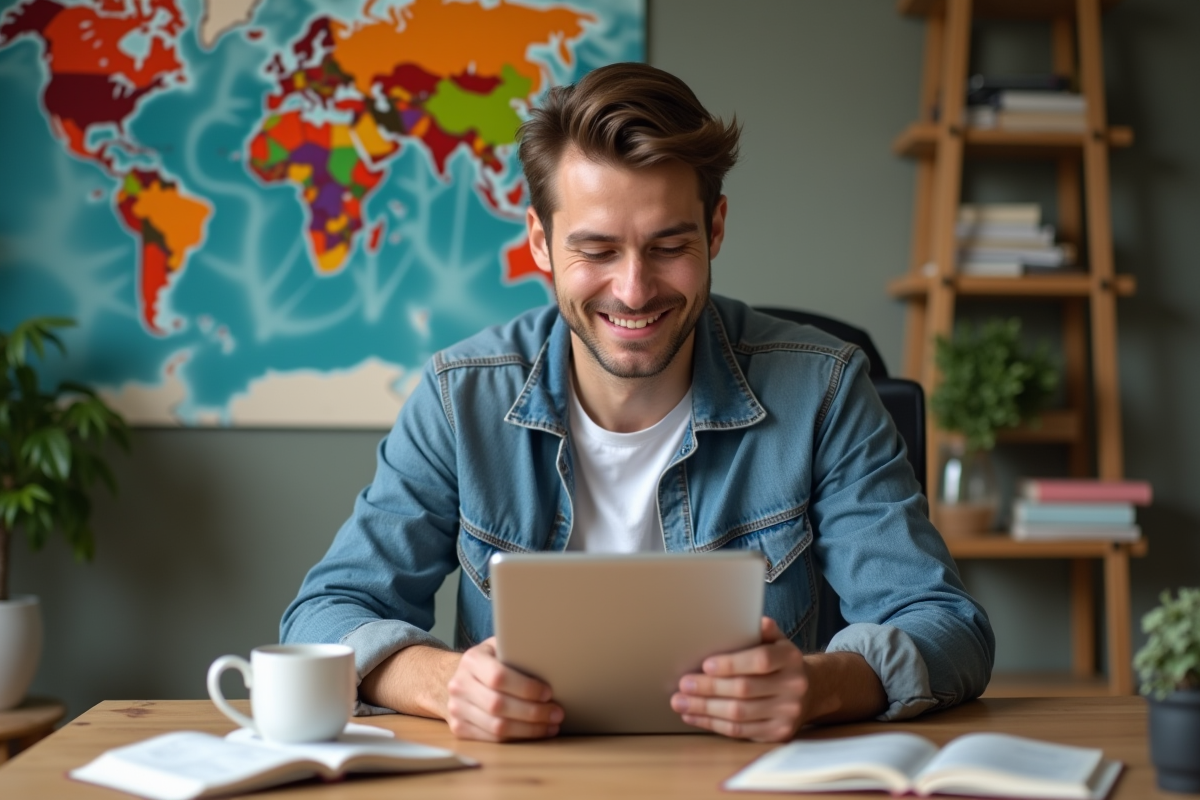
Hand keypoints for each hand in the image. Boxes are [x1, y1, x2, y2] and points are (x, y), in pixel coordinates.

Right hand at [445, 637, 563, 741]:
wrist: (460, 678)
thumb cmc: (491, 661)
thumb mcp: (500, 647)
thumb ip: (517, 652)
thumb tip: (551, 659)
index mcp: (471, 660)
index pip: (499, 677)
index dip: (526, 688)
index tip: (548, 693)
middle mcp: (459, 685)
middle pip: (498, 705)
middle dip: (533, 712)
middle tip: (557, 713)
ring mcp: (456, 708)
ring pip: (496, 727)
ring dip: (529, 729)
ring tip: (551, 725)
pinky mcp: (459, 728)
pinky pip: (492, 739)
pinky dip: (517, 738)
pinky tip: (535, 733)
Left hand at [670, 617, 808, 741]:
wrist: (811, 692)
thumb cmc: (780, 663)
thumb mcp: (777, 641)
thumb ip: (763, 631)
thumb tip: (751, 619)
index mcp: (791, 658)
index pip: (761, 661)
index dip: (731, 664)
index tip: (705, 665)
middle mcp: (793, 686)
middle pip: (744, 689)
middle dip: (708, 687)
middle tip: (682, 684)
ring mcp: (787, 713)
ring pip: (739, 714)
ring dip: (704, 708)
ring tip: (680, 702)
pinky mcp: (777, 733)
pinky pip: (739, 731)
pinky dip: (712, 723)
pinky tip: (694, 716)